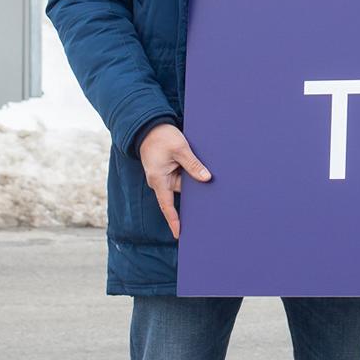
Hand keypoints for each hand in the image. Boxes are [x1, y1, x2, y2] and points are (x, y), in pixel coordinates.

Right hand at [138, 123, 209, 239]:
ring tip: (203, 172)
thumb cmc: (162, 137)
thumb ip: (193, 165)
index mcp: (159, 180)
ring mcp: (163, 176)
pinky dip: (189, 173)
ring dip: (192, 178)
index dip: (174, 220)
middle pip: (181, 193)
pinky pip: (180, 176)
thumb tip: (206, 179)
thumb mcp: (180, 149)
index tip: (179, 234)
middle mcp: (160, 181)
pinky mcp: (166, 170)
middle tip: (211, 198)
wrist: (148, 126)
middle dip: (194, 193)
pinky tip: (198, 168)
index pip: (167, 206)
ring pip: (183, 183)